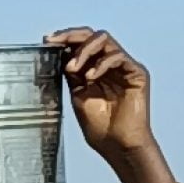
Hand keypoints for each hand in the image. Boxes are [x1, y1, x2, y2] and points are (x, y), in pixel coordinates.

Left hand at [46, 28, 154, 162]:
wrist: (118, 147)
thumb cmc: (100, 128)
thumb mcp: (78, 95)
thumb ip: (71, 73)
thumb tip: (58, 51)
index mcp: (94, 69)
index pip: (80, 44)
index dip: (65, 38)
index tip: (47, 40)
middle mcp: (109, 64)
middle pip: (92, 35)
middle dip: (71, 36)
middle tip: (56, 42)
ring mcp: (124, 66)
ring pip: (104, 40)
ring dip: (85, 50)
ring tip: (72, 67)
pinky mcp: (137, 72)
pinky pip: (118, 57)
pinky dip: (101, 64)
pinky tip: (90, 77)